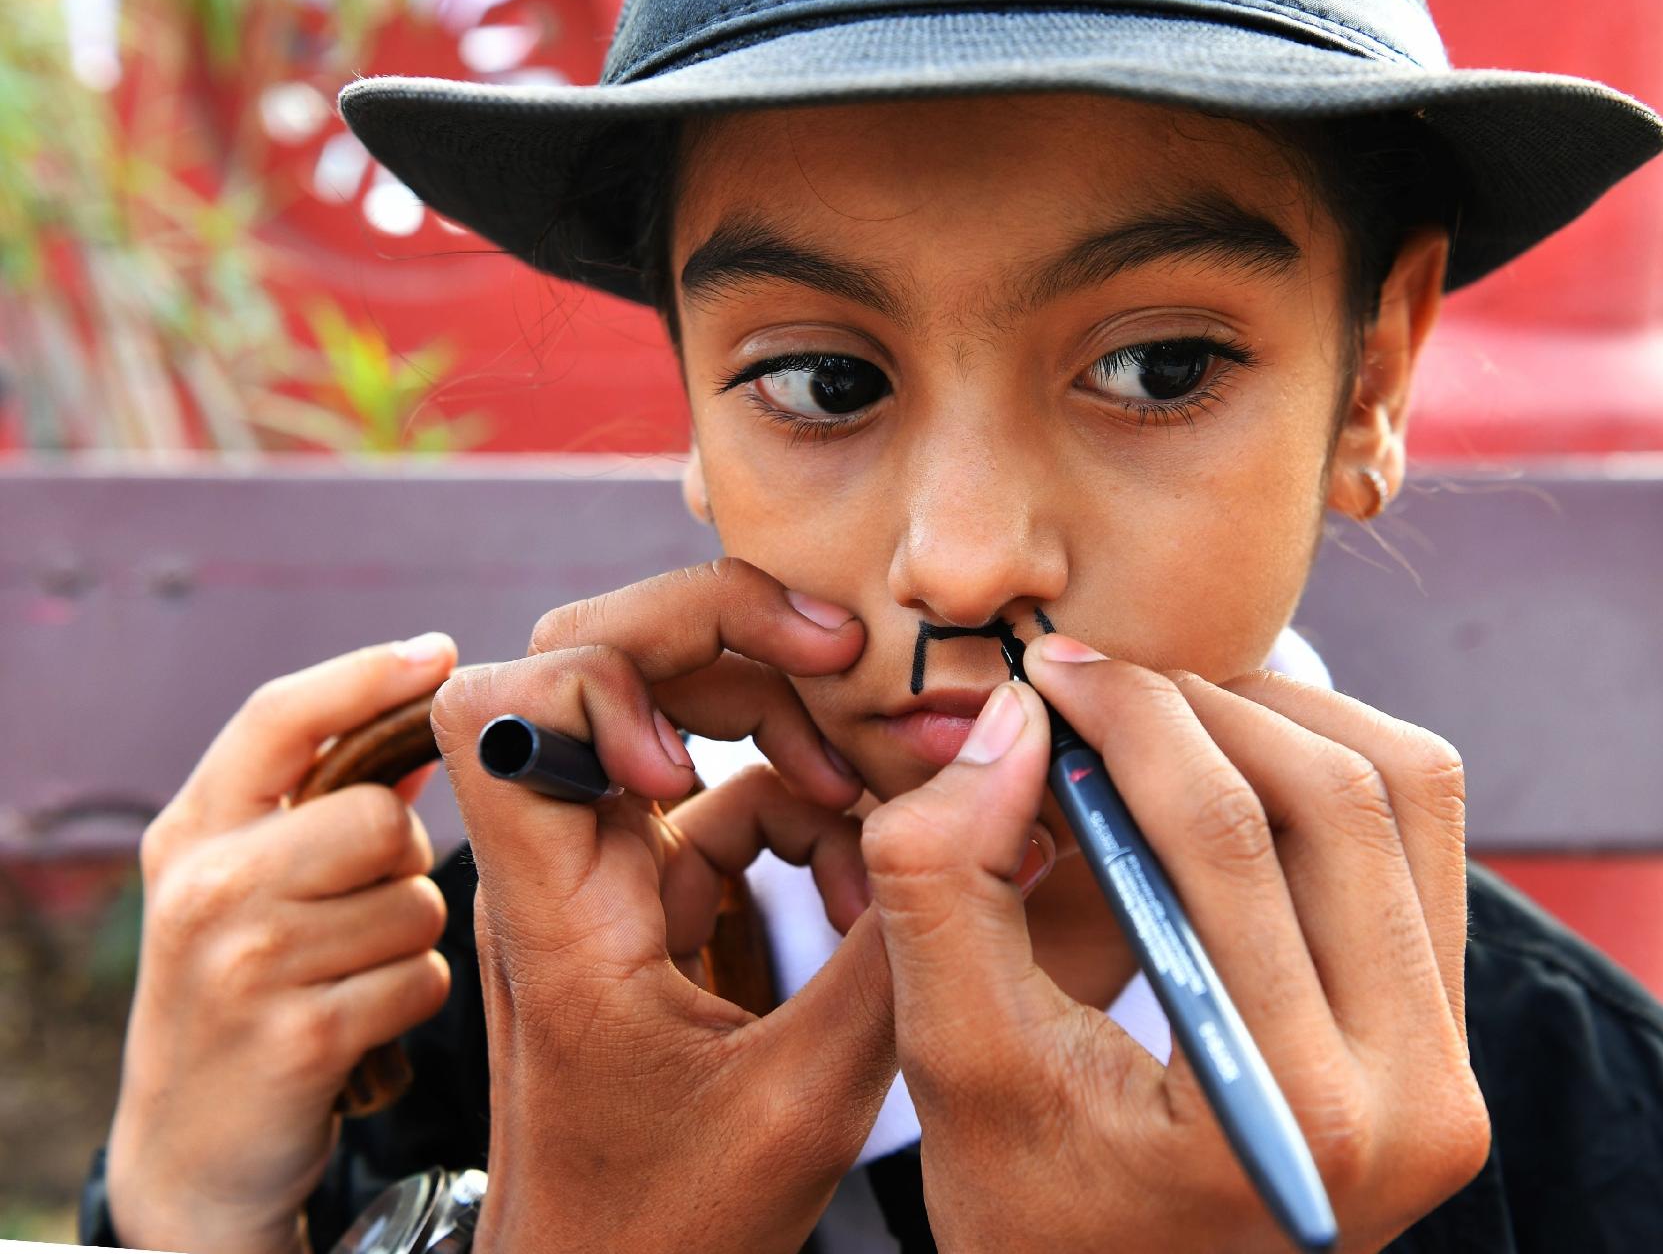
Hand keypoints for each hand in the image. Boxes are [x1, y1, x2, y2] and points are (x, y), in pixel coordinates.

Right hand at [106, 636, 460, 1253]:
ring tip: (343, 975)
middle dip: (401, 863)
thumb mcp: (246, 884)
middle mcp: (205, 887)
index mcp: (191, 833)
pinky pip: (421, 979)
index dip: (365, 674)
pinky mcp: (298, 1036)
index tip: (439, 652)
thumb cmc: (243, 987)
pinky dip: (410, 1000)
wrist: (192, 1146)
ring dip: (407, 941)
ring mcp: (244, 964)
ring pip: (414, 904)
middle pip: (381, 819)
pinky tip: (358, 1024)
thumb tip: (426, 715)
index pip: (277, 717)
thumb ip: (322, 802)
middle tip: (355, 910)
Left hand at [429, 558, 895, 1253]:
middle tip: (843, 656)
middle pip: (592, 654)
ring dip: (782, 719)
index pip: (507, 705)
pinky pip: (725, 797)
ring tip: (880, 780)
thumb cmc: (669, 1228)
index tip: (699, 758)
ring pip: (667, 711)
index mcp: (557, 910)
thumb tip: (990, 797)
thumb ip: (898, 943)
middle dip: (725, 633)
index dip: (609, 678)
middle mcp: (561, 867)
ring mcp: (605, 877)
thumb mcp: (806, 1098)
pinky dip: (804, 807)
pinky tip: (866, 871)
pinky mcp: (650, 901)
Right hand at [860, 635, 1488, 1252]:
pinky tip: (1228, 770)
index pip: (1227, 842)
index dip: (1128, 720)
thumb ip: (946, 888)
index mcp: (1290, 1115)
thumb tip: (1011, 720)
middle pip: (1336, 794)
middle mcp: (1417, 1096)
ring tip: (1157, 716)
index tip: (1048, 670)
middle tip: (1092, 683)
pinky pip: (1422, 837)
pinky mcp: (1453, 1038)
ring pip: (1404, 790)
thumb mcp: (953, 1068)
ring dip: (1277, 718)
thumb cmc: (1032, 1216)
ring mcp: (1454, 1069)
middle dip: (1197, 703)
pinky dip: (1329, 765)